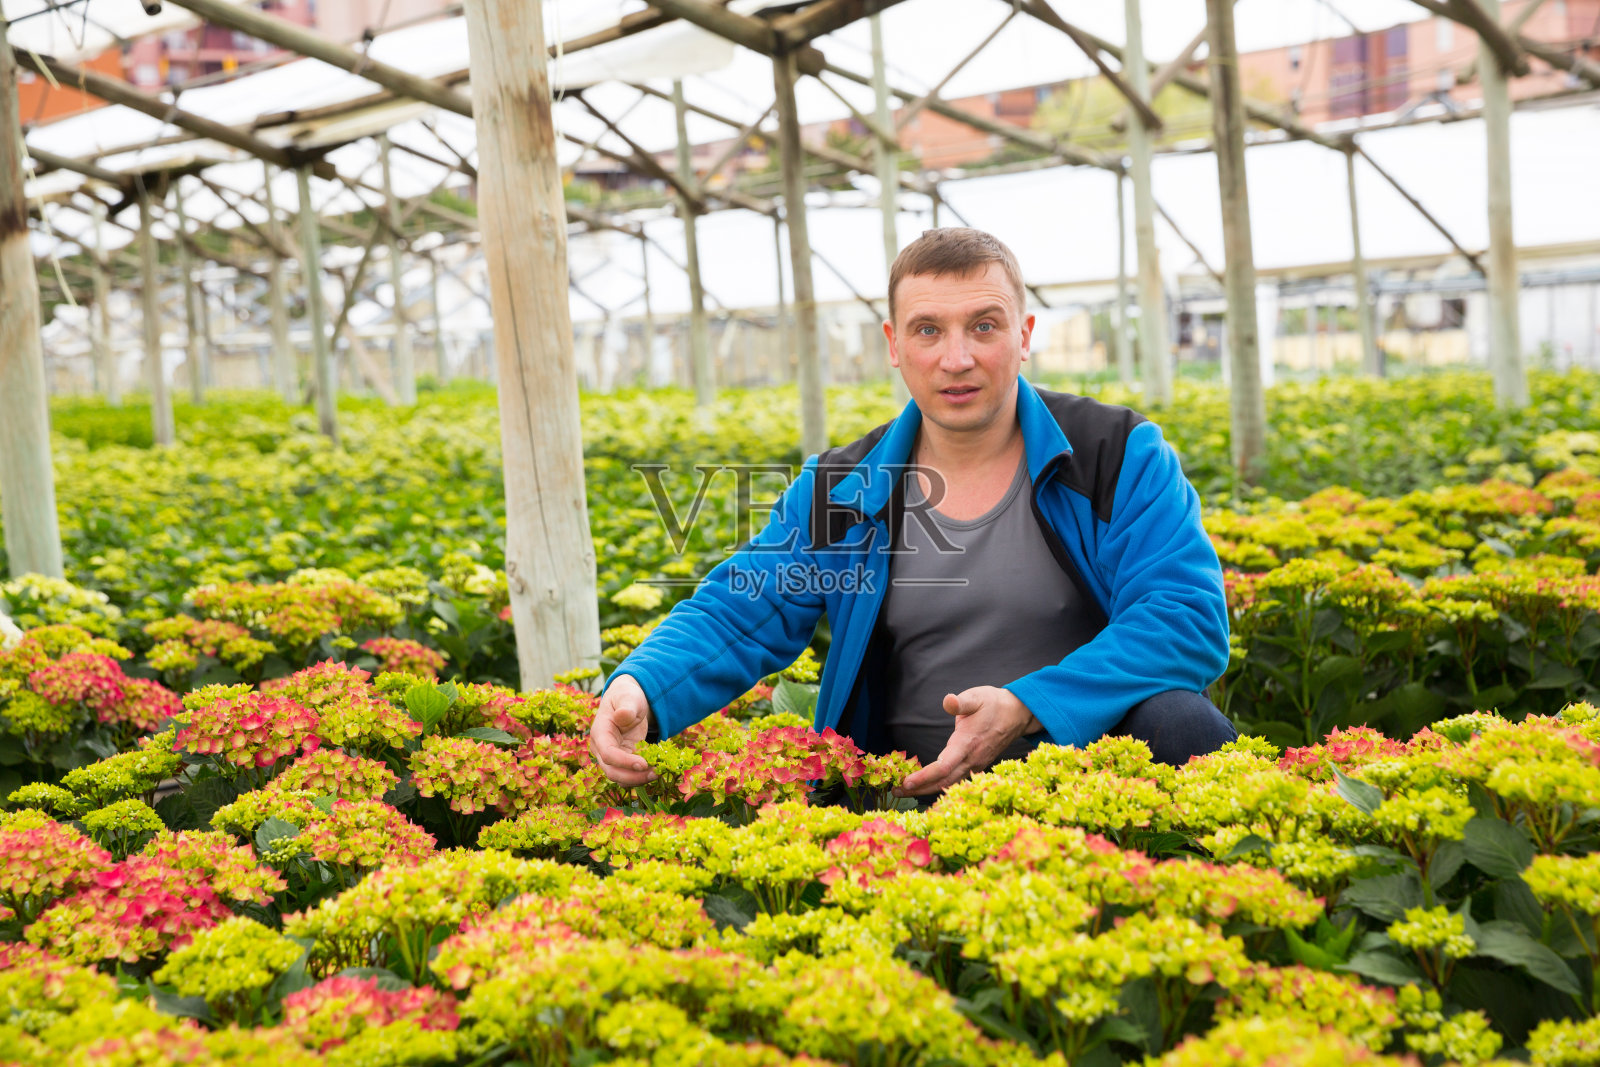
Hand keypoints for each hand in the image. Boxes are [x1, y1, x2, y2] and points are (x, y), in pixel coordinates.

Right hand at [588, 674, 655, 786]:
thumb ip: (626, 706)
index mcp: (600, 733)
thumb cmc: (627, 698)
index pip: (608, 753)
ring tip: (658, 773)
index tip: (644, 764)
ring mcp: (610, 757)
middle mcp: (601, 749)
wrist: (627, 703)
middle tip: (655, 773)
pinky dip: (641, 776)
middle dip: (633, 776)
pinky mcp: (622, 761)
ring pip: (620, 777)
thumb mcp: (628, 697)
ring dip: (638, 779)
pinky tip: (656, 770)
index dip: (624, 762)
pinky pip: (628, 774)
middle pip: (612, 771)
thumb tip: (623, 715)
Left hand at [896, 686, 1042, 797]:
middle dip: (919, 788)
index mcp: (967, 743)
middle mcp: (971, 759)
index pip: (944, 766)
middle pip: (943, 781)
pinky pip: (955, 780)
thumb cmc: (993, 704)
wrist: (1017, 714)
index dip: (925, 776)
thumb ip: (961, 702)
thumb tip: (948, 701)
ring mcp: (975, 764)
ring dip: (927, 788)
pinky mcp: (975, 765)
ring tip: (904, 790)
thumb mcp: (976, 697)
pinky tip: (925, 784)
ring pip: (949, 783)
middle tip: (895, 790)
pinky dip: (938, 784)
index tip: (907, 781)